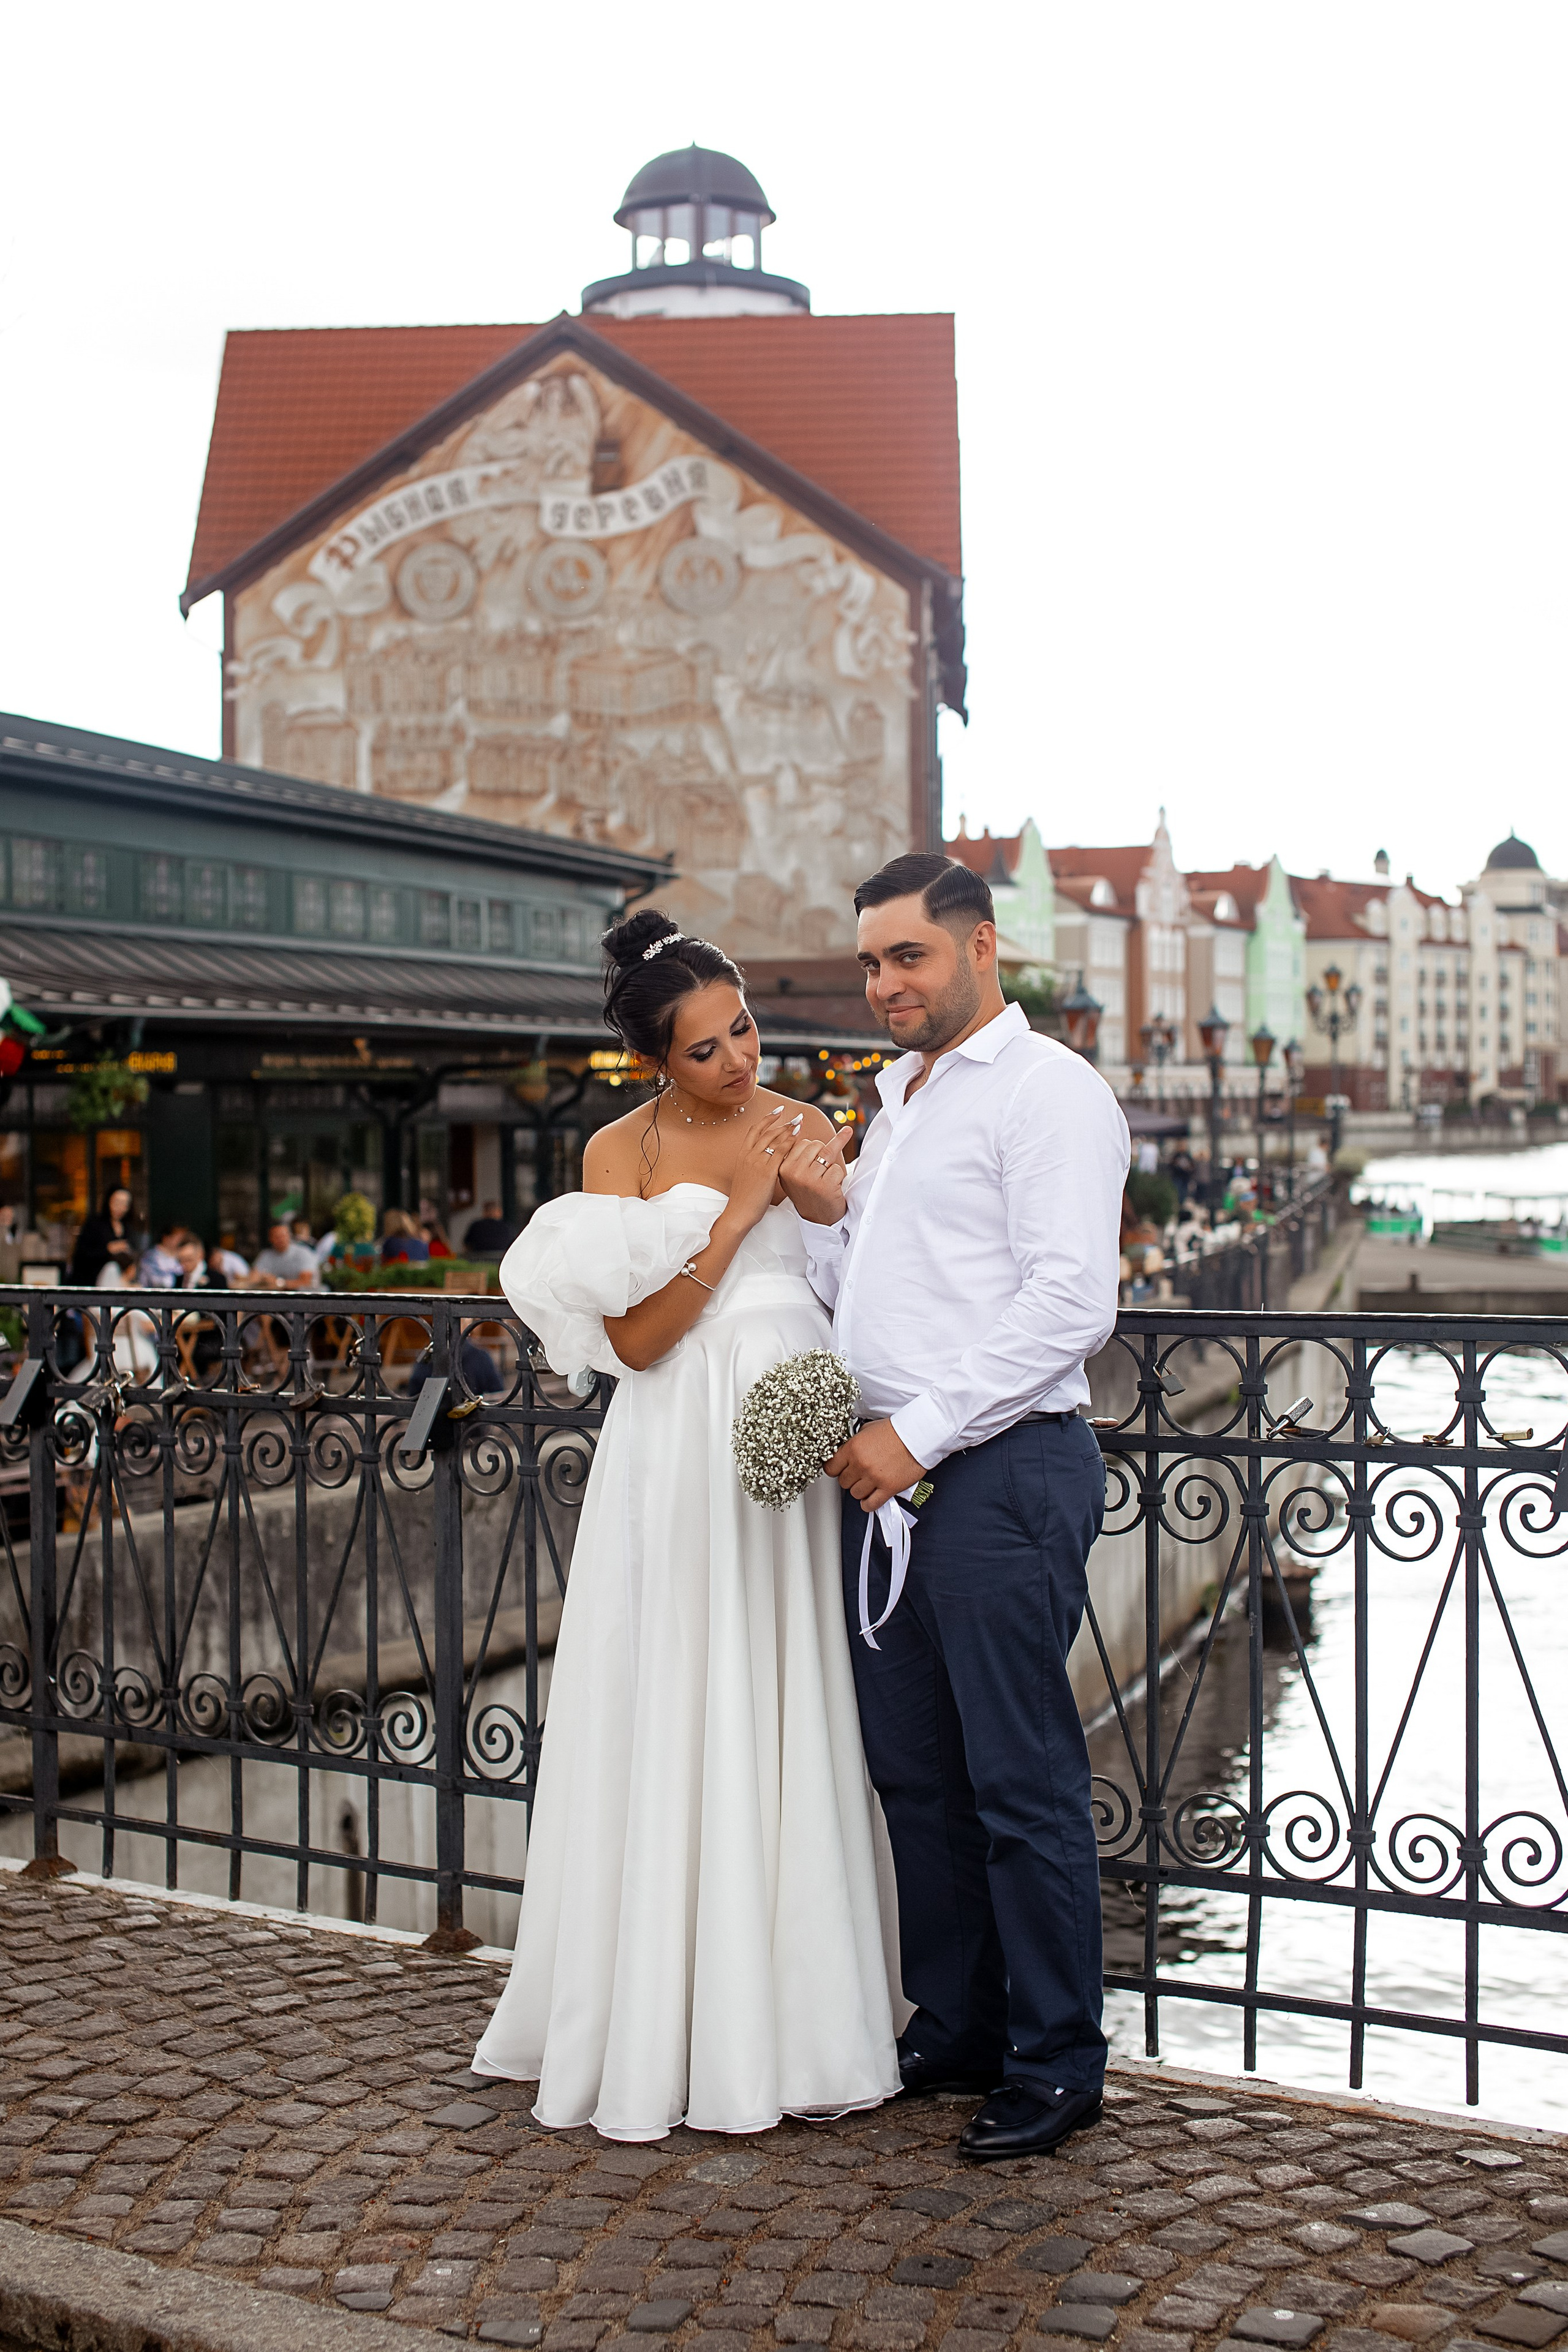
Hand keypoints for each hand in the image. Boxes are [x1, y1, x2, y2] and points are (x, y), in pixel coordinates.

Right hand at [725, 1103, 798, 1230]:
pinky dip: (790, 1142)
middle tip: (796, 1116)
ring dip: (788, 1129)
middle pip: (767, 1132)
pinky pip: (781, 1152)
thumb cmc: (744, 1197)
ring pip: (774, 1139)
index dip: (767, 1119)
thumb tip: (764, 1158)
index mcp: (742, 1155)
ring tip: (799, 1122)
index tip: (778, 1112)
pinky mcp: (767, 1171)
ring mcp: (757, 1162)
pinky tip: (798, 1137)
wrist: (739, 1211)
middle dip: (782, 1122)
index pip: (754, 1131)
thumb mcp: (745, 1175)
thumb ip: (753, 1164)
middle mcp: (749, 1155)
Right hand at [776, 1121, 848, 1225]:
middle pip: (815, 1144)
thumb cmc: (807, 1193)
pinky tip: (831, 1189)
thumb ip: (793, 1152)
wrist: (817, 1220)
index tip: (812, 1157)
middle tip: (818, 1174)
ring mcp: (808, 1179)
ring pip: (827, 1153)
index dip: (811, 1151)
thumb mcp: (793, 1173)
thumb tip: (799, 1120)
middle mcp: (793, 1172)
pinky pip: (837, 1168)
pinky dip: (839, 1177)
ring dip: (829, 1167)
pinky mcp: (824, 1185)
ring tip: (824, 1181)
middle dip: (821, 1155)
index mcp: (782, 1167)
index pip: (802, 1142)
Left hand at [825, 1419, 927, 1512]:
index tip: (839, 1470)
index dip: (835, 1469)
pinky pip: (870, 1504)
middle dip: (850, 1478)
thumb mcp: (868, 1429)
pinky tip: (871, 1497)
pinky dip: (868, 1503)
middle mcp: (861, 1464)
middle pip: (843, 1482)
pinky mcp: (888, 1488)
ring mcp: (874, 1478)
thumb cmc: (896, 1430)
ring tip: (868, 1483)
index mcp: (853, 1448)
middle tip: (858, 1474)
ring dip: (861, 1490)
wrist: (918, 1435)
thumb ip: (854, 1443)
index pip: (830, 1468)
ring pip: (855, 1494)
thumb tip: (846, 1453)